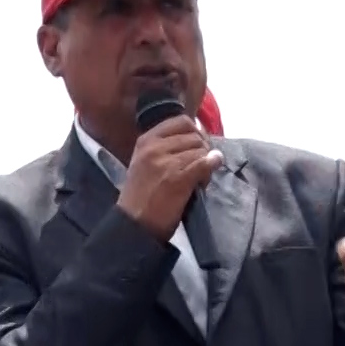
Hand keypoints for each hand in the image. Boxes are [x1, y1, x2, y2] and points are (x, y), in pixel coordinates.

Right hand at [116, 115, 220, 239]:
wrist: (134, 224)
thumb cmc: (140, 196)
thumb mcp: (144, 163)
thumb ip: (165, 148)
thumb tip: (198, 138)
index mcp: (146, 140)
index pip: (181, 122)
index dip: (196, 132)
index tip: (197, 146)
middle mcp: (155, 147)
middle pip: (195, 137)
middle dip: (202, 150)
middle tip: (199, 168)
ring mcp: (167, 162)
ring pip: (202, 151)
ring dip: (206, 164)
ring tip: (198, 179)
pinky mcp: (178, 178)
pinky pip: (204, 164)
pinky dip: (211, 169)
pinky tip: (205, 180)